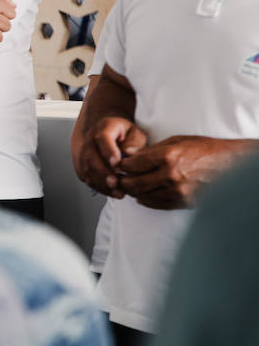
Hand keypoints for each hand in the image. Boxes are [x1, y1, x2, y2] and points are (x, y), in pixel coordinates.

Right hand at [74, 116, 146, 197]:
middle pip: (91, 156)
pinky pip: (87, 178)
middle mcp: (90, 140)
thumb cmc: (125, 135)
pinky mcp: (83, 165)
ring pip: (87, 169)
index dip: (108, 151)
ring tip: (118, 192)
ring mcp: (84, 152)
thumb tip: (127, 153)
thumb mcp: (136, 133)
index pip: (102, 138)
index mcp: (104, 128)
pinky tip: (112, 192)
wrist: (111, 135)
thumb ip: (134, 143)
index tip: (117, 164)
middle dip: (103, 172)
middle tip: (116, 183)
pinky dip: (100, 187)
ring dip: (101, 183)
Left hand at [116, 135, 241, 209]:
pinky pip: (155, 204)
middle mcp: (170, 175)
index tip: (118, 164)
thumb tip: (126, 154)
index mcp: (167, 156)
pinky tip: (142, 194)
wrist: (229, 164)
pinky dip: (145, 200)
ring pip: (141, 196)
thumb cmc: (202, 149)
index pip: (131, 165)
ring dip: (132, 192)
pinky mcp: (183, 202)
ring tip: (129, 186)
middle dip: (122, 181)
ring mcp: (177, 191)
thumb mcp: (175, 141)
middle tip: (118, 178)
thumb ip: (149, 150)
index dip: (121, 165)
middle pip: (133, 183)